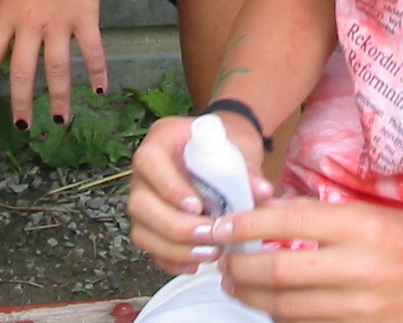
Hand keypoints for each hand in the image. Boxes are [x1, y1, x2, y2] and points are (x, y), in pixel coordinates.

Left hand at [0, 0, 105, 125]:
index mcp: (8, 15)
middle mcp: (30, 23)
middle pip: (21, 71)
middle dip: (20, 102)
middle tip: (22, 126)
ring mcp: (58, 22)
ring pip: (57, 69)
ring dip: (59, 97)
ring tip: (62, 119)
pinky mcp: (85, 16)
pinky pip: (91, 50)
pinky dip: (97, 71)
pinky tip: (100, 89)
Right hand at [128, 113, 274, 273]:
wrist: (223, 155)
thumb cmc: (226, 147)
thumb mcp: (238, 149)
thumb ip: (247, 171)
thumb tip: (263, 192)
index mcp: (163, 139)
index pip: (149, 161)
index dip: (168, 187)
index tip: (197, 206)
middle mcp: (145, 172)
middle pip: (140, 203)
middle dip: (175, 227)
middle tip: (210, 234)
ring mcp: (145, 200)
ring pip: (142, 231)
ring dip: (175, 249)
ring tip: (211, 252)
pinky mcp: (150, 225)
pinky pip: (151, 249)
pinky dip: (172, 260)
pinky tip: (197, 262)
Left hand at [213, 199, 402, 322]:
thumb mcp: (371, 212)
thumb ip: (320, 213)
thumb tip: (269, 211)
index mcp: (359, 225)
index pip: (286, 221)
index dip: (245, 225)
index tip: (221, 226)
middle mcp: (357, 266)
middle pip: (278, 272)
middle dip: (239, 269)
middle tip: (222, 263)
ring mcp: (359, 306)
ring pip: (286, 308)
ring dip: (251, 297)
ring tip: (235, 286)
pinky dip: (280, 317)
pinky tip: (269, 307)